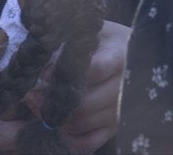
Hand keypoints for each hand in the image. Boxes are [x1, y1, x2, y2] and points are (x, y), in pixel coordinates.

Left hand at [24, 20, 129, 153]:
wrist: (141, 58)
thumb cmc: (114, 42)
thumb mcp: (99, 30)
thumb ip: (76, 37)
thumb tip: (47, 51)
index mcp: (120, 59)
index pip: (94, 71)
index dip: (65, 73)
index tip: (45, 73)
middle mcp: (123, 89)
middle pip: (84, 104)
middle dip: (51, 101)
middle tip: (31, 94)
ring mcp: (120, 112)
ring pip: (81, 124)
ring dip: (55, 117)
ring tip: (38, 104)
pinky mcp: (115, 128)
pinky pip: (88, 142)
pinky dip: (68, 136)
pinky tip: (57, 122)